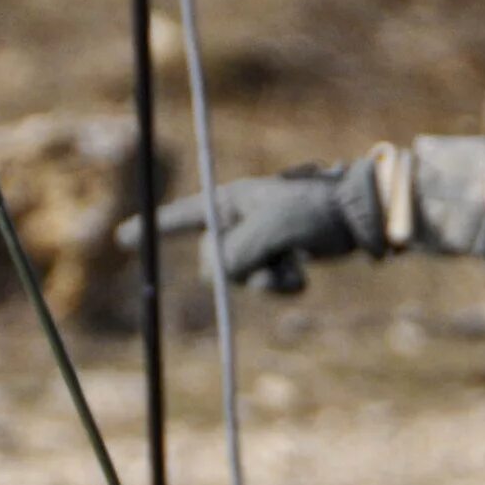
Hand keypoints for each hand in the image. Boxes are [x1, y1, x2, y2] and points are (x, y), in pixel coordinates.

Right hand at [117, 165, 381, 293]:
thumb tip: (218, 276)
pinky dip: (283, 284)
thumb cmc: (314, 212)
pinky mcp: (279, 256)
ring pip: (241, 279)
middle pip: (215, 262)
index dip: (152, 229)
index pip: (181, 216)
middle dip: (242, 270)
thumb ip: (233, 255)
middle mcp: (239, 219)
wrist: (361, 217)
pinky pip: (264, 284)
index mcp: (229, 201)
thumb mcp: (267, 231)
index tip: (122, 239)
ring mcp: (259, 239)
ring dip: (268, 281)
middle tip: (274, 258)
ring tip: (296, 267)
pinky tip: (304, 273)